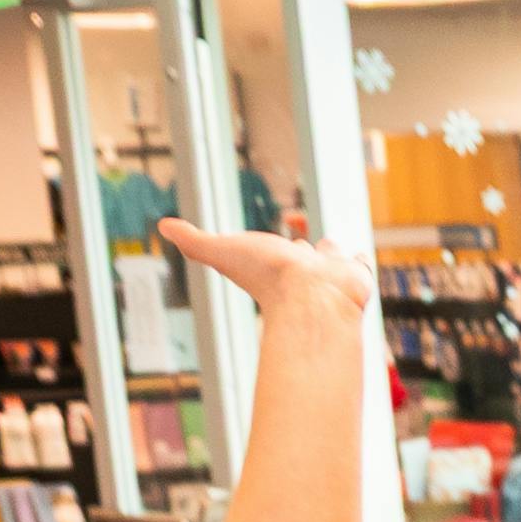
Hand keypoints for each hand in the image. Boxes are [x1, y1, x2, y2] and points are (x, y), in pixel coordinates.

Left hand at [152, 216, 371, 335]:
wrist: (312, 295)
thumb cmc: (267, 278)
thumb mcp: (223, 251)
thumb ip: (195, 241)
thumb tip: (163, 226)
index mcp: (277, 263)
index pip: (279, 250)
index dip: (277, 245)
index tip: (274, 238)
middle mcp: (304, 268)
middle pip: (304, 252)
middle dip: (304, 246)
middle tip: (302, 242)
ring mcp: (330, 273)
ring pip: (331, 255)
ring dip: (331, 250)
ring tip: (332, 247)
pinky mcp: (355, 274)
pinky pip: (357, 263)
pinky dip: (355, 260)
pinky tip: (356, 257)